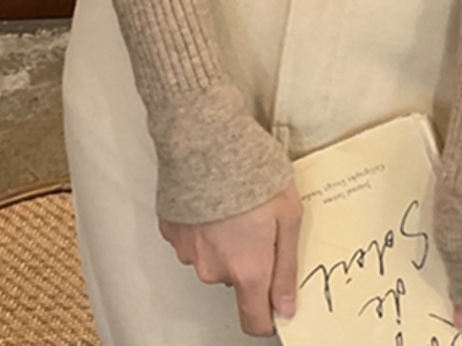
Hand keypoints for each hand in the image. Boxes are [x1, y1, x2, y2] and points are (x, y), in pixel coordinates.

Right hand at [159, 180, 302, 336]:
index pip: (254, 320)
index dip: (267, 316)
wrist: (206, 140)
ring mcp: (189, 252)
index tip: (275, 302)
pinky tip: (213, 198)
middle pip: (236, 280)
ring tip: (234, 203)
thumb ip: (287, 267)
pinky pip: (193, 238)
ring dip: (225, 239)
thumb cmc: (251, 170)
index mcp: (247, 269)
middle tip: (259, 221)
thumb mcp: (289, 215)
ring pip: (214, 257)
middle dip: (249, 258)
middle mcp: (215, 269)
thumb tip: (286, 307)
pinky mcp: (172, 232)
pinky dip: (204, 225)